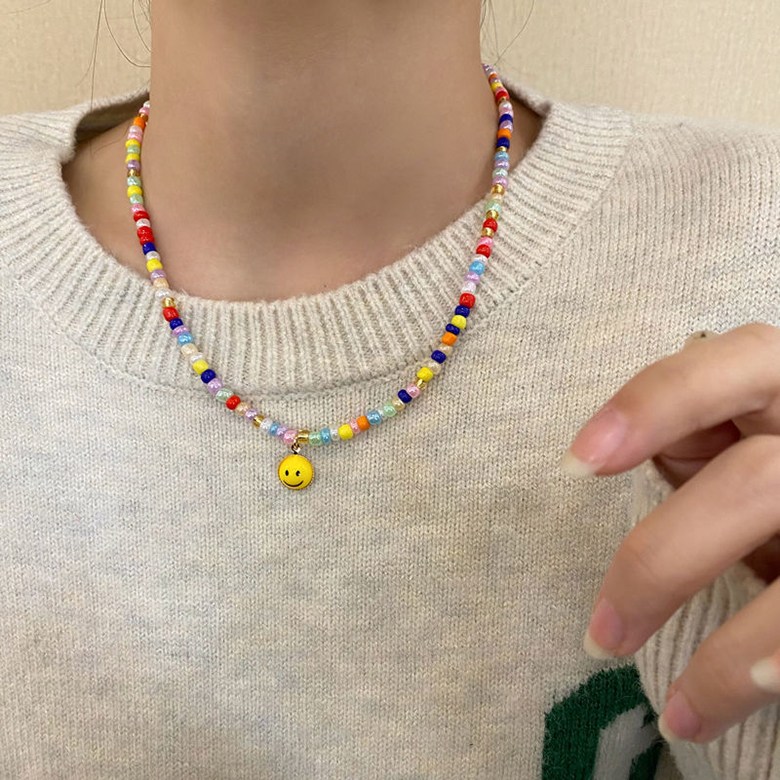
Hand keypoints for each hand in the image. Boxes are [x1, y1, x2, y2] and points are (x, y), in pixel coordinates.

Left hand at [559, 322, 779, 744]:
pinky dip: (768, 666)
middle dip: (663, 563)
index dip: (655, 404)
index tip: (578, 463)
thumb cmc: (761, 479)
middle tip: (600, 636)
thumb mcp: (730, 440)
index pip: (731, 365)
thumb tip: (593, 459)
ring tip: (675, 714)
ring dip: (729, 658)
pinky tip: (728, 707)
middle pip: (753, 481)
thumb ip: (688, 434)